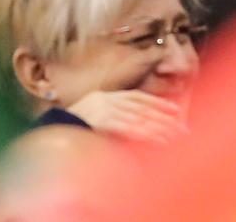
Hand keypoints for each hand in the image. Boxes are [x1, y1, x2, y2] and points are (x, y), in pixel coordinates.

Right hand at [64, 89, 185, 142]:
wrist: (53, 129)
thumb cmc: (74, 125)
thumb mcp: (93, 113)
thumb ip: (112, 115)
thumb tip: (136, 123)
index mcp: (106, 96)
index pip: (138, 97)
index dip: (157, 102)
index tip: (175, 110)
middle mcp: (109, 100)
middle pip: (143, 108)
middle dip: (164, 118)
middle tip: (182, 128)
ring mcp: (106, 110)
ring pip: (140, 118)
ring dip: (159, 128)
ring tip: (175, 137)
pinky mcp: (104, 122)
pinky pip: (131, 128)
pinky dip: (147, 134)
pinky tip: (159, 140)